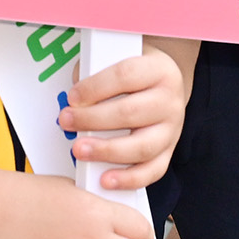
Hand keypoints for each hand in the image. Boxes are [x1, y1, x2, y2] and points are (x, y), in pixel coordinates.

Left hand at [59, 45, 186, 190]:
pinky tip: (105, 179)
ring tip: (79, 150)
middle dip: (92, 119)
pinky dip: (128, 179)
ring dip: (106, 151)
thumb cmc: (134, 75)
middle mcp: (169, 99)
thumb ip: (95, 72)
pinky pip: (151, 171)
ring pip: (142, 146)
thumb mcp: (117, 59)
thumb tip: (74, 100)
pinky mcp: (168, 152)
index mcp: (159, 69)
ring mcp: (172, 129)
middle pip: (131, 112)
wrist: (163, 87)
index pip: (126, 75)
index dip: (96, 87)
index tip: (72, 97)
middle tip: (66, 121)